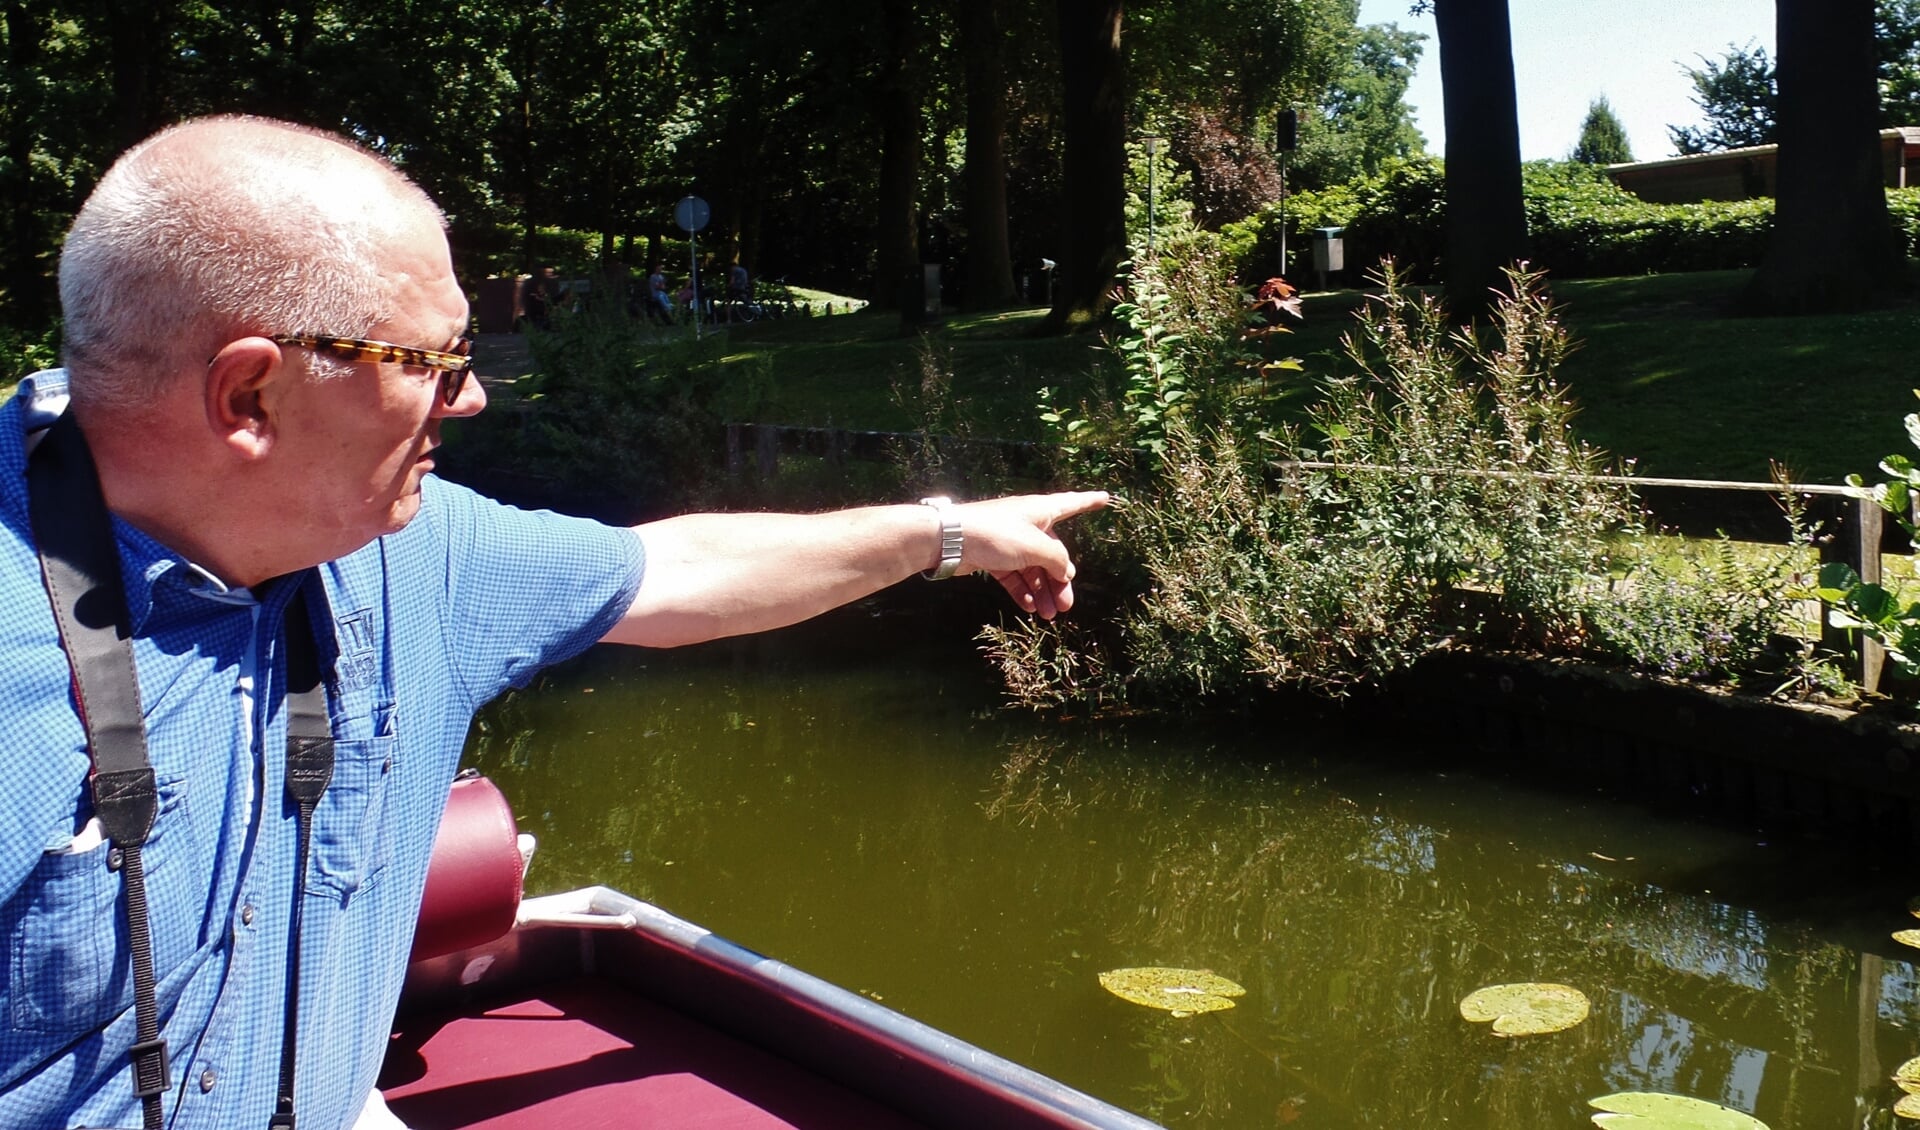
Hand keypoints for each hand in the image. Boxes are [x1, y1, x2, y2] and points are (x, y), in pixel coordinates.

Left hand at [953, 491, 1108, 618]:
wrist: (949, 540)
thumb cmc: (996, 533)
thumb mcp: (1035, 546)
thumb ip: (1057, 559)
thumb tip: (1067, 571)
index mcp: (1040, 511)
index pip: (1071, 504)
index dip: (1089, 501)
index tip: (1105, 497)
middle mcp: (1027, 524)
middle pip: (1053, 552)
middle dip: (1060, 580)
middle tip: (1066, 606)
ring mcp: (1009, 541)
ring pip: (1033, 568)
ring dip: (1042, 591)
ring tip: (1048, 615)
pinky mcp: (993, 557)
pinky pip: (1015, 576)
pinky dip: (1023, 590)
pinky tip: (1031, 606)